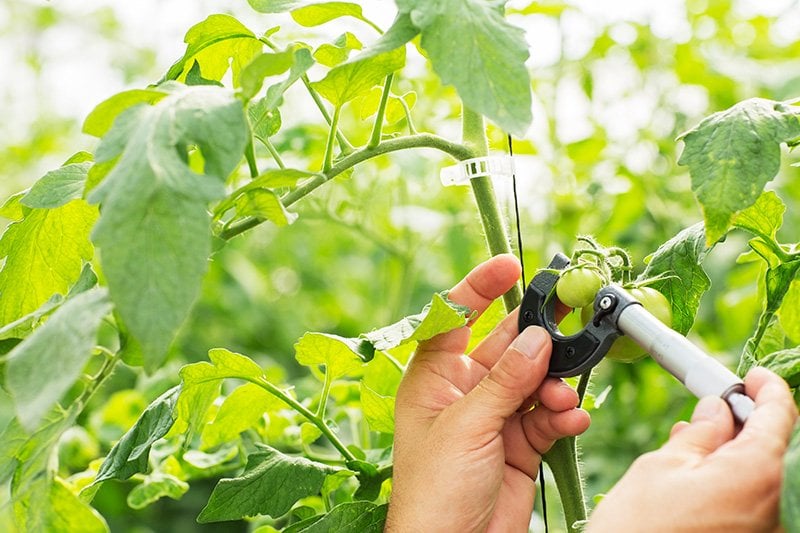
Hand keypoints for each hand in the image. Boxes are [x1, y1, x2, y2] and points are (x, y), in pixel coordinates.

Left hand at [385, 254, 590, 531]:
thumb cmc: (434, 488)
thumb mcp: (467, 426)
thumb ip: (505, 381)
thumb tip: (537, 338)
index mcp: (434, 376)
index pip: (455, 317)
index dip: (479, 288)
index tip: (510, 265)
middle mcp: (465, 390)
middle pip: (506, 346)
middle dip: (538, 335)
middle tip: (572, 314)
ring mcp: (495, 416)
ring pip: (534, 381)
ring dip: (554, 385)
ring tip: (562, 399)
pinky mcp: (520, 443)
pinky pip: (548, 415)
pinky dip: (563, 415)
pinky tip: (571, 419)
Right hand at [588, 367, 798, 532]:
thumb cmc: (639, 530)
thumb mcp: (662, 466)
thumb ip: (700, 433)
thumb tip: (717, 411)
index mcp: (757, 474)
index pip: (781, 415)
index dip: (767, 388)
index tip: (753, 376)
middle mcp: (776, 504)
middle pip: (775, 447)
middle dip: (746, 423)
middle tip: (713, 409)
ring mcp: (767, 528)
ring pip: (762, 476)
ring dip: (736, 454)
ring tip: (692, 446)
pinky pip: (754, 502)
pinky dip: (734, 483)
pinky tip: (699, 479)